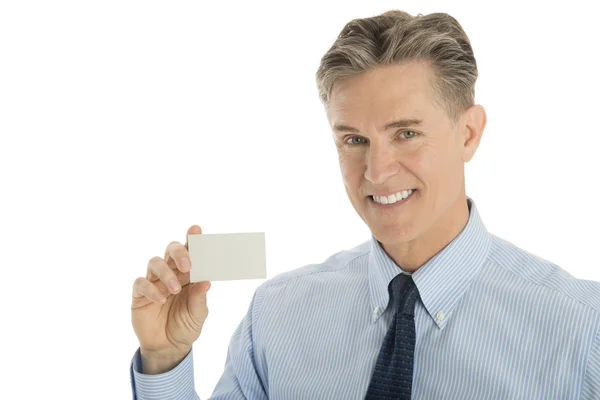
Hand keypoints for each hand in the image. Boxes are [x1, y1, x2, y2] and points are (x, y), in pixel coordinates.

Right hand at [131, 225, 210, 373]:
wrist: (168, 347)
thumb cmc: (186, 325)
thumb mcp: (198, 314)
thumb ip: (200, 298)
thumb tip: (206, 281)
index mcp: (188, 274)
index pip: (190, 252)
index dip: (192, 239)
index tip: (196, 229)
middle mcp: (170, 273)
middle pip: (170, 250)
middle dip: (179, 252)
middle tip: (188, 265)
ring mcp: (154, 281)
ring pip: (155, 262)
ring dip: (166, 273)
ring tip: (174, 290)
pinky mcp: (139, 294)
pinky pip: (141, 283)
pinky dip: (151, 289)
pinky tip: (160, 300)